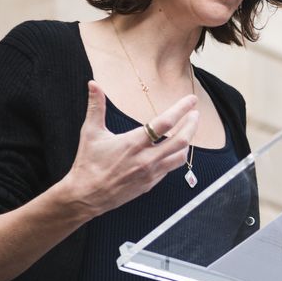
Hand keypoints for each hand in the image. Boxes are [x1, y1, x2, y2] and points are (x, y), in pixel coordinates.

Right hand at [55, 81, 198, 220]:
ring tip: (189, 131)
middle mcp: (146, 159)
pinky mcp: (150, 184)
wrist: (86, 196)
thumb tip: (93, 84)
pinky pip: (169, 168)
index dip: (181, 109)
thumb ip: (96, 106)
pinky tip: (173, 149)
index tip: (191, 100)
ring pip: (180, 157)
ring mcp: (150, 173)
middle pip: (180, 140)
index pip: (164, 123)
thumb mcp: (91, 132)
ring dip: (187, 142)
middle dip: (192, 125)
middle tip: (195, 114)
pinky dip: (175, 156)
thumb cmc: (88, 163)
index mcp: (133, 143)